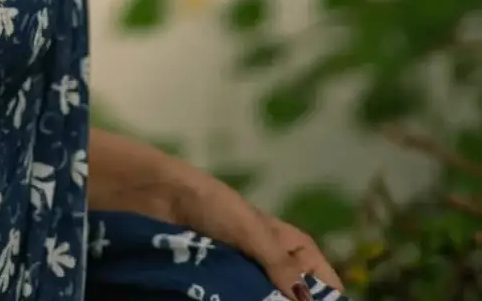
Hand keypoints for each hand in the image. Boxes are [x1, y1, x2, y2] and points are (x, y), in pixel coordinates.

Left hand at [167, 164, 345, 298]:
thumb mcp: (251, 231)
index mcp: (291, 244)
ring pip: (267, 298)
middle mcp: (274, 260)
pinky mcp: (223, 279)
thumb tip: (306, 300)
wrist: (161, 194)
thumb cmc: (212, 203)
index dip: (324, 299)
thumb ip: (279, 264)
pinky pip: (240, 297)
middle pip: (295, 296)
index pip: (324, 281)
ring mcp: (248, 271)